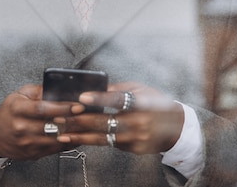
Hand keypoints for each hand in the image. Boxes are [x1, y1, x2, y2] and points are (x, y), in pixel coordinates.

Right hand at [0, 84, 82, 160]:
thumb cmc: (10, 111)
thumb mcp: (20, 95)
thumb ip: (39, 91)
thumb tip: (59, 89)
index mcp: (17, 109)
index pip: (42, 109)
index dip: (61, 107)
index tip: (78, 105)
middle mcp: (21, 127)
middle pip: (50, 126)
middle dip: (71, 121)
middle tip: (87, 115)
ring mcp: (26, 143)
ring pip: (55, 139)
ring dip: (72, 133)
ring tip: (85, 125)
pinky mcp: (32, 154)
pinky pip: (55, 150)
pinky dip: (68, 143)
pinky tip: (78, 135)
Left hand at [54, 82, 183, 154]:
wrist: (176, 128)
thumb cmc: (156, 103)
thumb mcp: (141, 89)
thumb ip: (118, 89)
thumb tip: (95, 87)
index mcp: (141, 102)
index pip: (118, 100)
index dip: (99, 99)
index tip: (81, 98)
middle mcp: (138, 122)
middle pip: (104, 122)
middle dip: (78, 120)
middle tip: (59, 117)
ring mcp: (136, 138)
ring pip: (102, 138)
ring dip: (79, 136)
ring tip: (61, 134)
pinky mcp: (133, 149)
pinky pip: (109, 144)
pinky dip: (92, 140)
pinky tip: (77, 138)